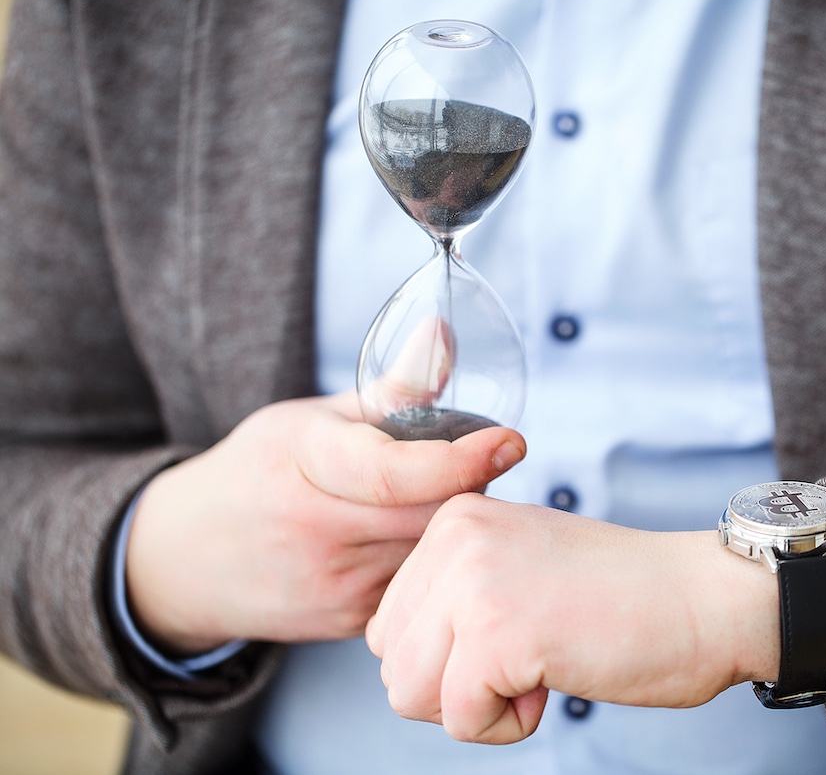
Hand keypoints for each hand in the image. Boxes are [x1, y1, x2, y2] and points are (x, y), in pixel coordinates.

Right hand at [125, 392, 525, 654]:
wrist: (183, 562)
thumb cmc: (259, 472)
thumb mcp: (309, 419)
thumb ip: (389, 388)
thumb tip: (444, 335)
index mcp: (303, 463)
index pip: (396, 473)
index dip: (462, 460)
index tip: (510, 441)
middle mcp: (315, 530)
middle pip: (429, 514)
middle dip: (468, 486)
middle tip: (476, 463)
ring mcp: (333, 584)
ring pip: (430, 553)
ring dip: (451, 522)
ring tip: (438, 496)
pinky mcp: (349, 622)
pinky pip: (418, 586)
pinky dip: (430, 559)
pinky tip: (412, 538)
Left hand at [366, 494, 825, 744]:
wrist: (705, 598)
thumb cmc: (625, 596)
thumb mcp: (520, 563)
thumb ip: (458, 588)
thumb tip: (398, 653)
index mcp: (455, 516)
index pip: (392, 621)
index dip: (452, 655)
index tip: (522, 630)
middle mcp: (454, 537)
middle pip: (393, 660)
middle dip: (455, 683)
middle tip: (532, 653)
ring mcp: (472, 581)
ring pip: (409, 692)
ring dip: (476, 704)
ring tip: (541, 665)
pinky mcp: (495, 633)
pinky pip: (459, 719)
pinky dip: (509, 725)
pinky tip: (557, 680)